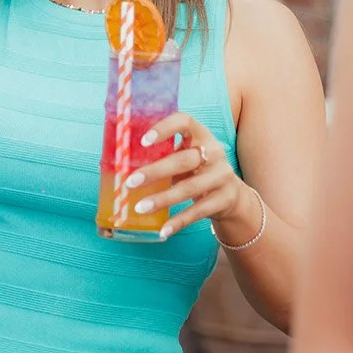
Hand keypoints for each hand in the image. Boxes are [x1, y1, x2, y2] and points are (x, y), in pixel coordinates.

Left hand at [122, 112, 254, 240]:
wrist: (232, 196)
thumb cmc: (197, 170)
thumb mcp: (186, 156)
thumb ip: (163, 154)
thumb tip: (120, 163)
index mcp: (201, 134)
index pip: (184, 121)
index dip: (164, 128)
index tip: (143, 141)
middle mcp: (215, 152)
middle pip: (184, 160)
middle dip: (155, 171)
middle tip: (130, 182)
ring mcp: (222, 176)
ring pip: (189, 188)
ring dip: (162, 199)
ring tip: (140, 208)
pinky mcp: (225, 199)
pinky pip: (198, 211)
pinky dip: (179, 222)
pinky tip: (163, 230)